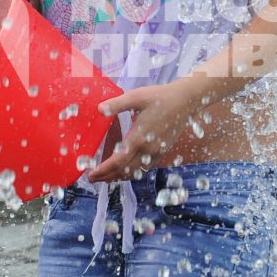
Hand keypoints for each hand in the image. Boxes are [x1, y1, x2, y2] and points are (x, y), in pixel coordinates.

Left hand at [85, 82, 204, 182]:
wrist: (186, 101)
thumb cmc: (160, 97)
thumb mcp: (136, 97)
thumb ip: (116, 104)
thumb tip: (99, 109)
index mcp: (139, 138)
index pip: (117, 161)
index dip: (103, 170)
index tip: (91, 174)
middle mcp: (148, 150)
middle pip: (124, 171)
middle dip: (107, 177)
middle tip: (93, 179)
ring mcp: (156, 152)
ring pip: (135, 172)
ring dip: (119, 177)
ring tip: (106, 177)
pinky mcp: (162, 151)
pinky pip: (144, 168)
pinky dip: (132, 173)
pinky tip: (126, 169)